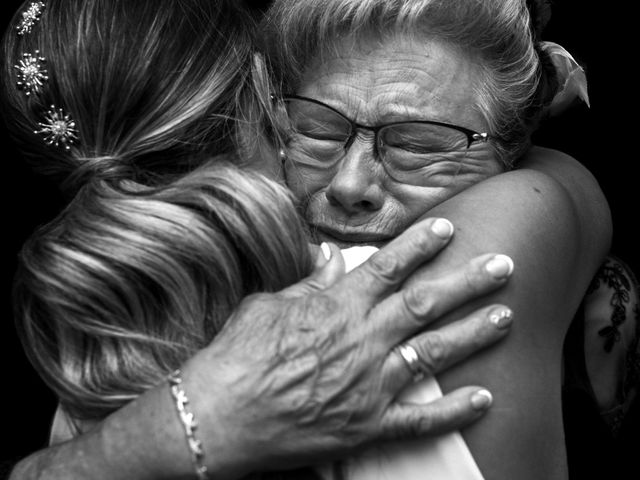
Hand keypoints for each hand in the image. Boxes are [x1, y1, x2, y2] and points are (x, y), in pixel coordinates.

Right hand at [183, 217, 514, 475]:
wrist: (219, 416)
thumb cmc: (237, 355)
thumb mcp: (267, 305)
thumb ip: (308, 282)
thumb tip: (330, 257)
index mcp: (337, 306)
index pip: (388, 266)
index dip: (421, 245)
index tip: (449, 228)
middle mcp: (362, 339)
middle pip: (425, 303)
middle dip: (467, 281)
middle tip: (505, 264)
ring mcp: (369, 384)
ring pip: (433, 353)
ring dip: (473, 334)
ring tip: (506, 317)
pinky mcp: (367, 425)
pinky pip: (420, 420)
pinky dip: (455, 411)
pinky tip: (486, 398)